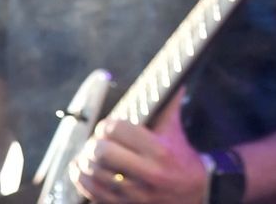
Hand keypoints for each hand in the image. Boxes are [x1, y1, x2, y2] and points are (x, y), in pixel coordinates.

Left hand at [68, 97, 207, 203]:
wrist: (194, 195)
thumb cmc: (183, 162)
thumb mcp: (177, 134)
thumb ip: (170, 108)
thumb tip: (175, 83)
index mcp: (159, 150)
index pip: (118, 130)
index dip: (107, 125)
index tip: (108, 126)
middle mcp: (146, 172)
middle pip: (102, 152)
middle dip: (94, 143)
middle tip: (97, 141)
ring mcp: (132, 192)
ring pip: (93, 172)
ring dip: (84, 160)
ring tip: (87, 153)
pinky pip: (90, 191)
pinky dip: (80, 178)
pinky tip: (80, 169)